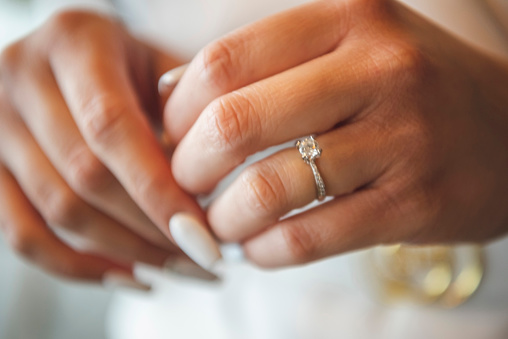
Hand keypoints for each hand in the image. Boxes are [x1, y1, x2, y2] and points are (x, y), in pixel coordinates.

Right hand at [0, 10, 203, 280]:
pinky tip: (128, 273)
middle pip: (85, 176)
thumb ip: (187, 107)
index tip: (202, 235)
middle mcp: (21, 78)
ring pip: (57, 211)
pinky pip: (23, 234)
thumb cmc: (130, 64)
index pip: (112, 128)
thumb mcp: (161, 64)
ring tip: (177, 265)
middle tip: (200, 254)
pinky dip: (77, 266)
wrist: (78, 56)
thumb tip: (210, 186)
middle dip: (150, 229)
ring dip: (125, 250)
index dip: (157, 190)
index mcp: (73, 42)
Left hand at [165, 0, 507, 266]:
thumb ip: (262, 63)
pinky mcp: (415, 202)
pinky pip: (310, 235)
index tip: (172, 137)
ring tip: (220, 222)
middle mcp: (378, 68)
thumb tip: (170, 93)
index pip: (224, 62)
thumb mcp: (343, 48)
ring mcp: (403, 136)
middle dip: (189, 166)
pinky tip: (257, 247)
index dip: (179, 110)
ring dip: (225, 217)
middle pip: (236, 122)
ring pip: (269, 187)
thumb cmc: (403, 89)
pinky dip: (266, 250)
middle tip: (185, 183)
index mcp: (347, 17)